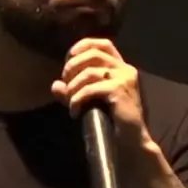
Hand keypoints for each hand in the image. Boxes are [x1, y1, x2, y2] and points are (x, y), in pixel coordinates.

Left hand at [51, 38, 152, 154]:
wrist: (132, 143)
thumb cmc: (114, 123)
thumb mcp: (90, 103)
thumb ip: (73, 92)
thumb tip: (55, 85)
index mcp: (122, 68)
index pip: (102, 44)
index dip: (82, 47)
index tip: (68, 61)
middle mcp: (125, 69)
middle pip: (93, 54)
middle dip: (72, 66)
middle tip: (65, 86)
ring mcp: (124, 79)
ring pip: (89, 72)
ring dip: (73, 87)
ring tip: (70, 102)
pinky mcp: (120, 91)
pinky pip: (90, 89)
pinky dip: (77, 99)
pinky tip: (74, 112)